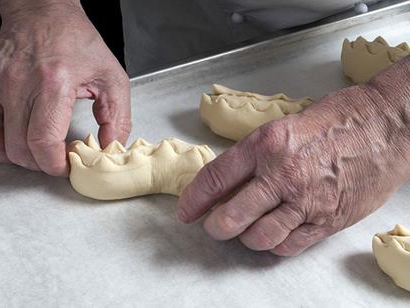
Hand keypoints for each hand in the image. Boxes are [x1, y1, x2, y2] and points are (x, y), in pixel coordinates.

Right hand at [0, 2, 130, 175]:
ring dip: (11, 156)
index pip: (43, 142)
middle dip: (39, 164)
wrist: (44, 13)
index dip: (55, 165)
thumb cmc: (77, 42)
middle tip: (53, 157)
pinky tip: (3, 135)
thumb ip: (118, 118)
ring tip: (31, 150)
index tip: (65, 165)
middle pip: (17, 148)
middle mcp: (17, 83)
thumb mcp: (112, 78)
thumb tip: (108, 148)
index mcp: (53, 83)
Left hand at [177, 58, 409, 255]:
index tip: (186, 212)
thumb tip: (225, 184)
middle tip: (214, 226)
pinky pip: (289, 246)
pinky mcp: (328, 219)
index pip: (216, 178)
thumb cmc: (333, 121)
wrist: (383, 126)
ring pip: (259, 237)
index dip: (194, 199)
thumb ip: (253, 157)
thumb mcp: (283, 128)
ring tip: (246, 229)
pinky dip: (275, 245)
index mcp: (265, 145)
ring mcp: (306, 200)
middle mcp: (282, 174)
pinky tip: (274, 234)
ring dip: (245, 238)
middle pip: (232, 216)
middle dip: (215, 227)